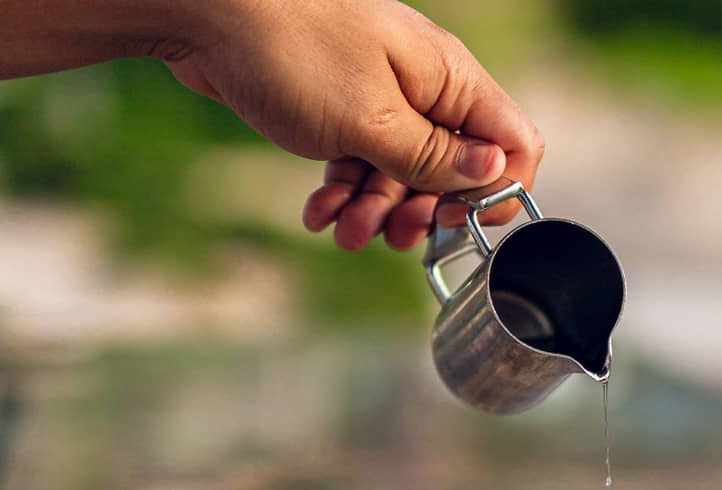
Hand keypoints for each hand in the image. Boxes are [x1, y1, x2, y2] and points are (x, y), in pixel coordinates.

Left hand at [159, 0, 543, 250]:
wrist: (207, 10)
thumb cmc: (291, 50)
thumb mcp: (371, 122)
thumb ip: (435, 156)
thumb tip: (495, 173)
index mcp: (450, 79)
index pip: (515, 141)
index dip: (498, 189)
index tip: (459, 220)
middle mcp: (425, 87)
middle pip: (453, 167)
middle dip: (421, 208)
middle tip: (390, 235)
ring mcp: (382, 95)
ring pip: (402, 171)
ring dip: (376, 208)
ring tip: (342, 230)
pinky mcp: (342, 107)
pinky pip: (361, 161)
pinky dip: (343, 190)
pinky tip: (318, 212)